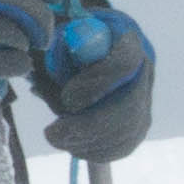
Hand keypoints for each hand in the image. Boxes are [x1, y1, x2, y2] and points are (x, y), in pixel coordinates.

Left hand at [38, 0, 156, 160]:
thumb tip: (38, 73)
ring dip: (89, 141)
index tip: (67, 99)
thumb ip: (56, 49)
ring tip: (56, 137)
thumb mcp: (61, 32)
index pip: (124, 64)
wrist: (89, 47)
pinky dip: (97, 151)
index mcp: (127, 37)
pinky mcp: (138, 122)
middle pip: (129, 106)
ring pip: (127, 131)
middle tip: (52, 134)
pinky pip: (124, 145)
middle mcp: (143, 69)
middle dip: (89, 125)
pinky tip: (73, 147)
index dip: (96, 85)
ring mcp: (145, 98)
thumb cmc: (70, 38)